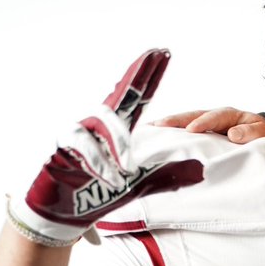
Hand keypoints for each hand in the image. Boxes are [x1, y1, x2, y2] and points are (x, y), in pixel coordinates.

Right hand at [8, 49, 204, 245]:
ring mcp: (79, 131)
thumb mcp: (141, 186)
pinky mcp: (63, 147)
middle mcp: (97, 123)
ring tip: (128, 166)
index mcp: (117, 129)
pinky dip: (100, 163)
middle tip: (154, 54)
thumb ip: (168, 176)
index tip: (163, 53)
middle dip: (137, 76)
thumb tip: (201, 171)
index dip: (148, 76)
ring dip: (118, 143)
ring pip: (101, 122)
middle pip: (120, 96)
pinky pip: (83, 148)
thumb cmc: (99, 193)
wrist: (64, 212)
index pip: (137, 99)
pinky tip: (112, 177)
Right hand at [152, 107, 264, 142]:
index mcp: (230, 115)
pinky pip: (184, 131)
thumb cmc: (261, 133)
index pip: (215, 117)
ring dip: (169, 124)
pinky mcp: (201, 133)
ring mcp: (206, 124)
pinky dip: (171, 133)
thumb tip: (232, 134)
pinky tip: (155, 136)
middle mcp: (214, 116)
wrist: (261, 135)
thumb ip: (250, 133)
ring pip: (185, 121)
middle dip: (177, 119)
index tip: (192, 129)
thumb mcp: (262, 132)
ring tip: (150, 129)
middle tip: (159, 125)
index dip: (203, 122)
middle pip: (193, 115)